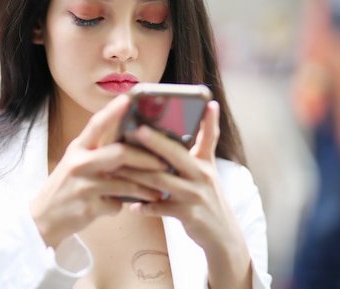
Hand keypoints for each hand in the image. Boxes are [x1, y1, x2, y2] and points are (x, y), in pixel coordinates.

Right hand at [29, 94, 167, 248]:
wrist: (43, 217)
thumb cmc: (66, 186)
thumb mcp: (76, 163)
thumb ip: (98, 152)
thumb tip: (131, 143)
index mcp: (78, 148)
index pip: (96, 124)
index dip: (113, 111)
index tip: (128, 99)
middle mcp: (79, 163)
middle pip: (119, 153)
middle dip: (146, 158)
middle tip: (163, 162)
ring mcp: (83, 186)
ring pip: (124, 183)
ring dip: (145, 187)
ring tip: (158, 190)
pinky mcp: (88, 207)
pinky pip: (117, 204)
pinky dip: (124, 205)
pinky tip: (129, 206)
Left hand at [112, 100, 251, 286]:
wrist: (223, 235)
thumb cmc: (207, 199)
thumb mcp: (206, 173)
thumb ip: (194, 153)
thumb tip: (174, 132)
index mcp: (205, 162)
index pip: (210, 136)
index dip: (210, 120)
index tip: (208, 103)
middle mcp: (202, 175)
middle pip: (176, 154)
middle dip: (156, 142)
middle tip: (136, 130)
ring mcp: (196, 195)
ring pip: (161, 181)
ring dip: (136, 175)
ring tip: (117, 168)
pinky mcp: (189, 215)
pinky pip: (161, 208)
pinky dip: (145, 206)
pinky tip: (132, 205)